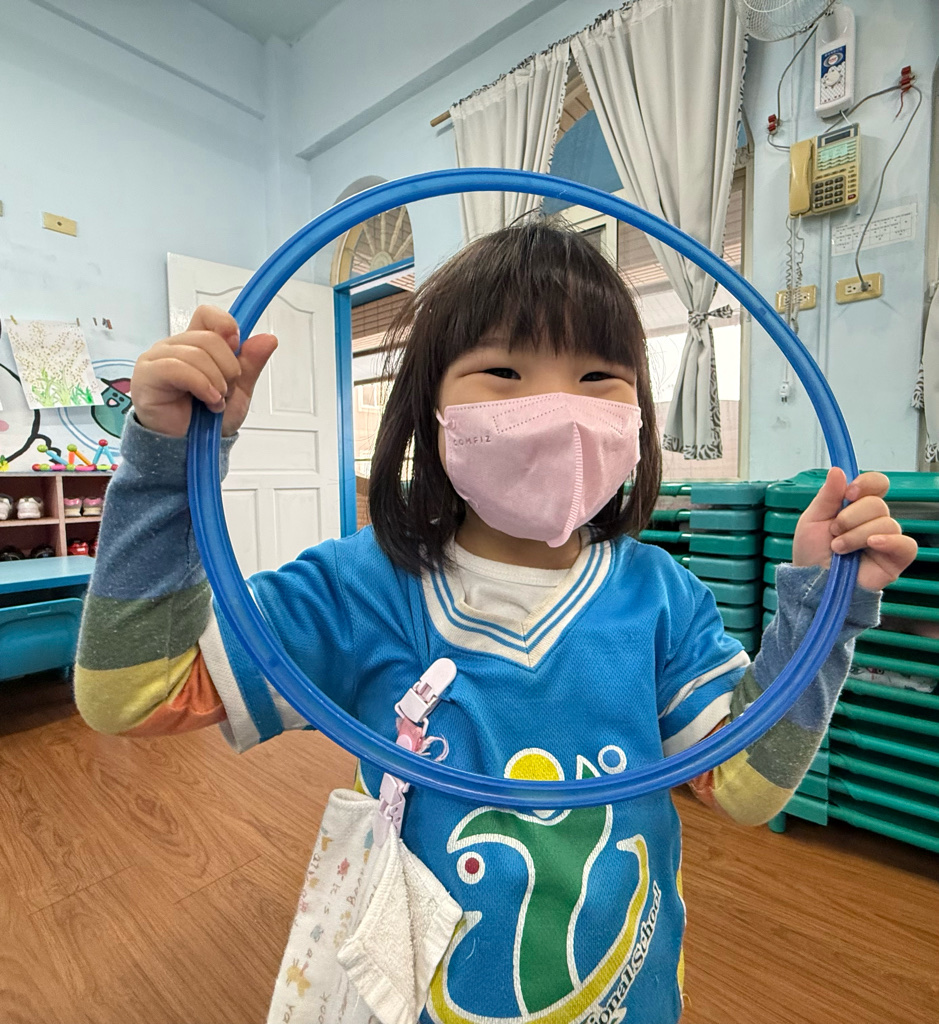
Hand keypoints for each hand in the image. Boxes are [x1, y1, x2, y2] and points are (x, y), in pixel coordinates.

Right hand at [131, 306, 276, 437]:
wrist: (190, 450)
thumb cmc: (207, 421)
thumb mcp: (238, 391)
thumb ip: (251, 364)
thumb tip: (268, 338)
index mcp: (195, 345)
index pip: (208, 315)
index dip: (227, 326)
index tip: (237, 348)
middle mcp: (175, 347)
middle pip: (209, 337)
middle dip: (228, 368)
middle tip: (226, 391)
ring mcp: (158, 358)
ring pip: (197, 353)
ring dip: (216, 382)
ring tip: (215, 402)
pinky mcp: (147, 374)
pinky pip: (178, 367)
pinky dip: (201, 385)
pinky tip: (207, 401)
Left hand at [793, 468, 918, 591]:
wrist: (811, 583)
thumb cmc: (811, 555)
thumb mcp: (812, 520)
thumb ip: (827, 496)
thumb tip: (838, 471)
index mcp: (855, 508)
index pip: (875, 484)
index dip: (865, 484)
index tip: (848, 494)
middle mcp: (873, 521)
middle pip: (878, 503)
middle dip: (850, 517)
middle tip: (834, 531)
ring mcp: (886, 540)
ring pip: (886, 522)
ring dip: (856, 535)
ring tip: (840, 549)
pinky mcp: (894, 559)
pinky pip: (906, 544)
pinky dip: (889, 541)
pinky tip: (872, 544)